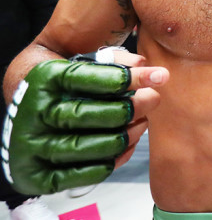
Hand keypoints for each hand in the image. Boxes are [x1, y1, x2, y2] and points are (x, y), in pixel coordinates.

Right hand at [2, 56, 167, 194]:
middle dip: (129, 108)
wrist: (27, 111)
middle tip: (153, 100)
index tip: (157, 76)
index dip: (125, 78)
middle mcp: (34, 113)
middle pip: (85, 114)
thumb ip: (114, 61)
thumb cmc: (66, 85)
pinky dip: (110, 162)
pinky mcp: (37, 175)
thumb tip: (142, 64)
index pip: (86, 77)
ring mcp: (32, 146)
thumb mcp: (84, 62)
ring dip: (124, 136)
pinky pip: (80, 174)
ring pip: (85, 147)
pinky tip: (127, 146)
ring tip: (142, 123)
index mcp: (44, 79)